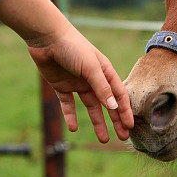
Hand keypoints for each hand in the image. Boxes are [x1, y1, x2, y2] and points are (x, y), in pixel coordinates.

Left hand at [0, 0, 133, 142]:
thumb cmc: (73, 47)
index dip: (125, 111)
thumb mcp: (91, 67)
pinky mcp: (61, 86)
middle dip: (115, 120)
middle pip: (107, 104)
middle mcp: (93, 79)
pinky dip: (70, 116)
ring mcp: (77, 83)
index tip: (130, 127)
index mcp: (104, 72)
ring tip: (103, 139)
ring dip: (97, 122)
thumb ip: (102, 88)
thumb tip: (114, 107)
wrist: (46, 38)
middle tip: (122, 137)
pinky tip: (73, 128)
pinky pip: (68, 105)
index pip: (119, 95)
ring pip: (90, 107)